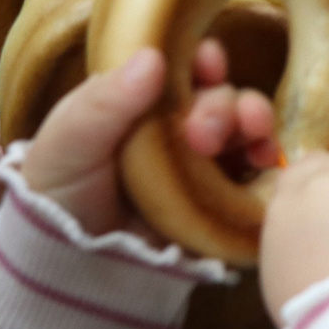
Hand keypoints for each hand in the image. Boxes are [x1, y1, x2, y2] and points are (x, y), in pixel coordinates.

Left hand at [0, 41, 275, 231]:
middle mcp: (179, 128)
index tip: (209, 63)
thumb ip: (103, 101)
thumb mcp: (68, 142)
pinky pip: (257, 178)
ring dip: (256, 125)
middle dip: (225, 105)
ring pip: (246, 131)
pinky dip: (269, 166)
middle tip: (204, 135)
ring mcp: (205, 167)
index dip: (204, 60)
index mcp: (142, 103)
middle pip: (221, 98)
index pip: (184, 67)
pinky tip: (267, 165)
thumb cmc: (59, 195)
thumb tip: (153, 58)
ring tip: (254, 139)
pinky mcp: (223, 205)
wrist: (69, 271)